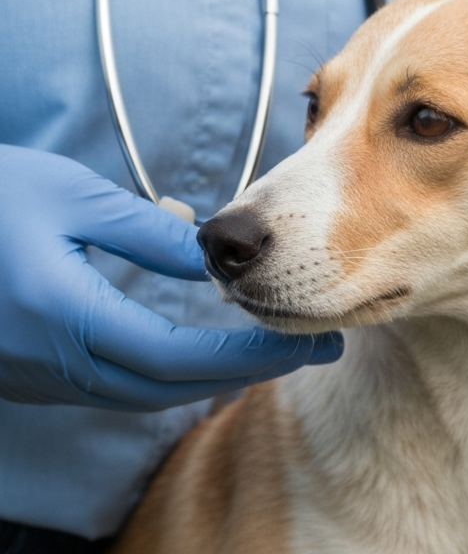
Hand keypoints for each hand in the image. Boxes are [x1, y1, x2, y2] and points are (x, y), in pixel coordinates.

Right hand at [0, 145, 341, 410]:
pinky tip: (206, 348)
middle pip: (170, 388)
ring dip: (211, 378)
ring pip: (143, 394)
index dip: (250, 357)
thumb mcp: (68, 197)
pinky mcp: (31, 374)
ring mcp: (39, 376)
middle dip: (247, 372)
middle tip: (313, 344)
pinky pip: (115, 386)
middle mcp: (53, 363)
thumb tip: (215, 251)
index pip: (180, 360)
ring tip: (275, 346)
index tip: (308, 340)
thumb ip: (146, 233)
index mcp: (65, 318)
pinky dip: (169, 374)